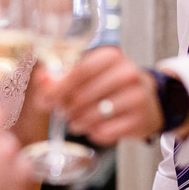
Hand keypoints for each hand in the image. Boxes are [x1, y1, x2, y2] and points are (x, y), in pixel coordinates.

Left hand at [33, 46, 163, 144]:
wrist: (147, 100)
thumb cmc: (110, 85)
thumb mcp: (89, 73)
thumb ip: (61, 75)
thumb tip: (41, 79)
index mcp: (111, 56)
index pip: (79, 72)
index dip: (58, 89)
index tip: (45, 101)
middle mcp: (127, 74)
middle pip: (82, 96)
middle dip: (67, 108)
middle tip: (64, 111)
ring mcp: (136, 97)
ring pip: (92, 116)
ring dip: (78, 122)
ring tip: (77, 120)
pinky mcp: (139, 120)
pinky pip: (104, 132)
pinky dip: (93, 133)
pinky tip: (95, 127)